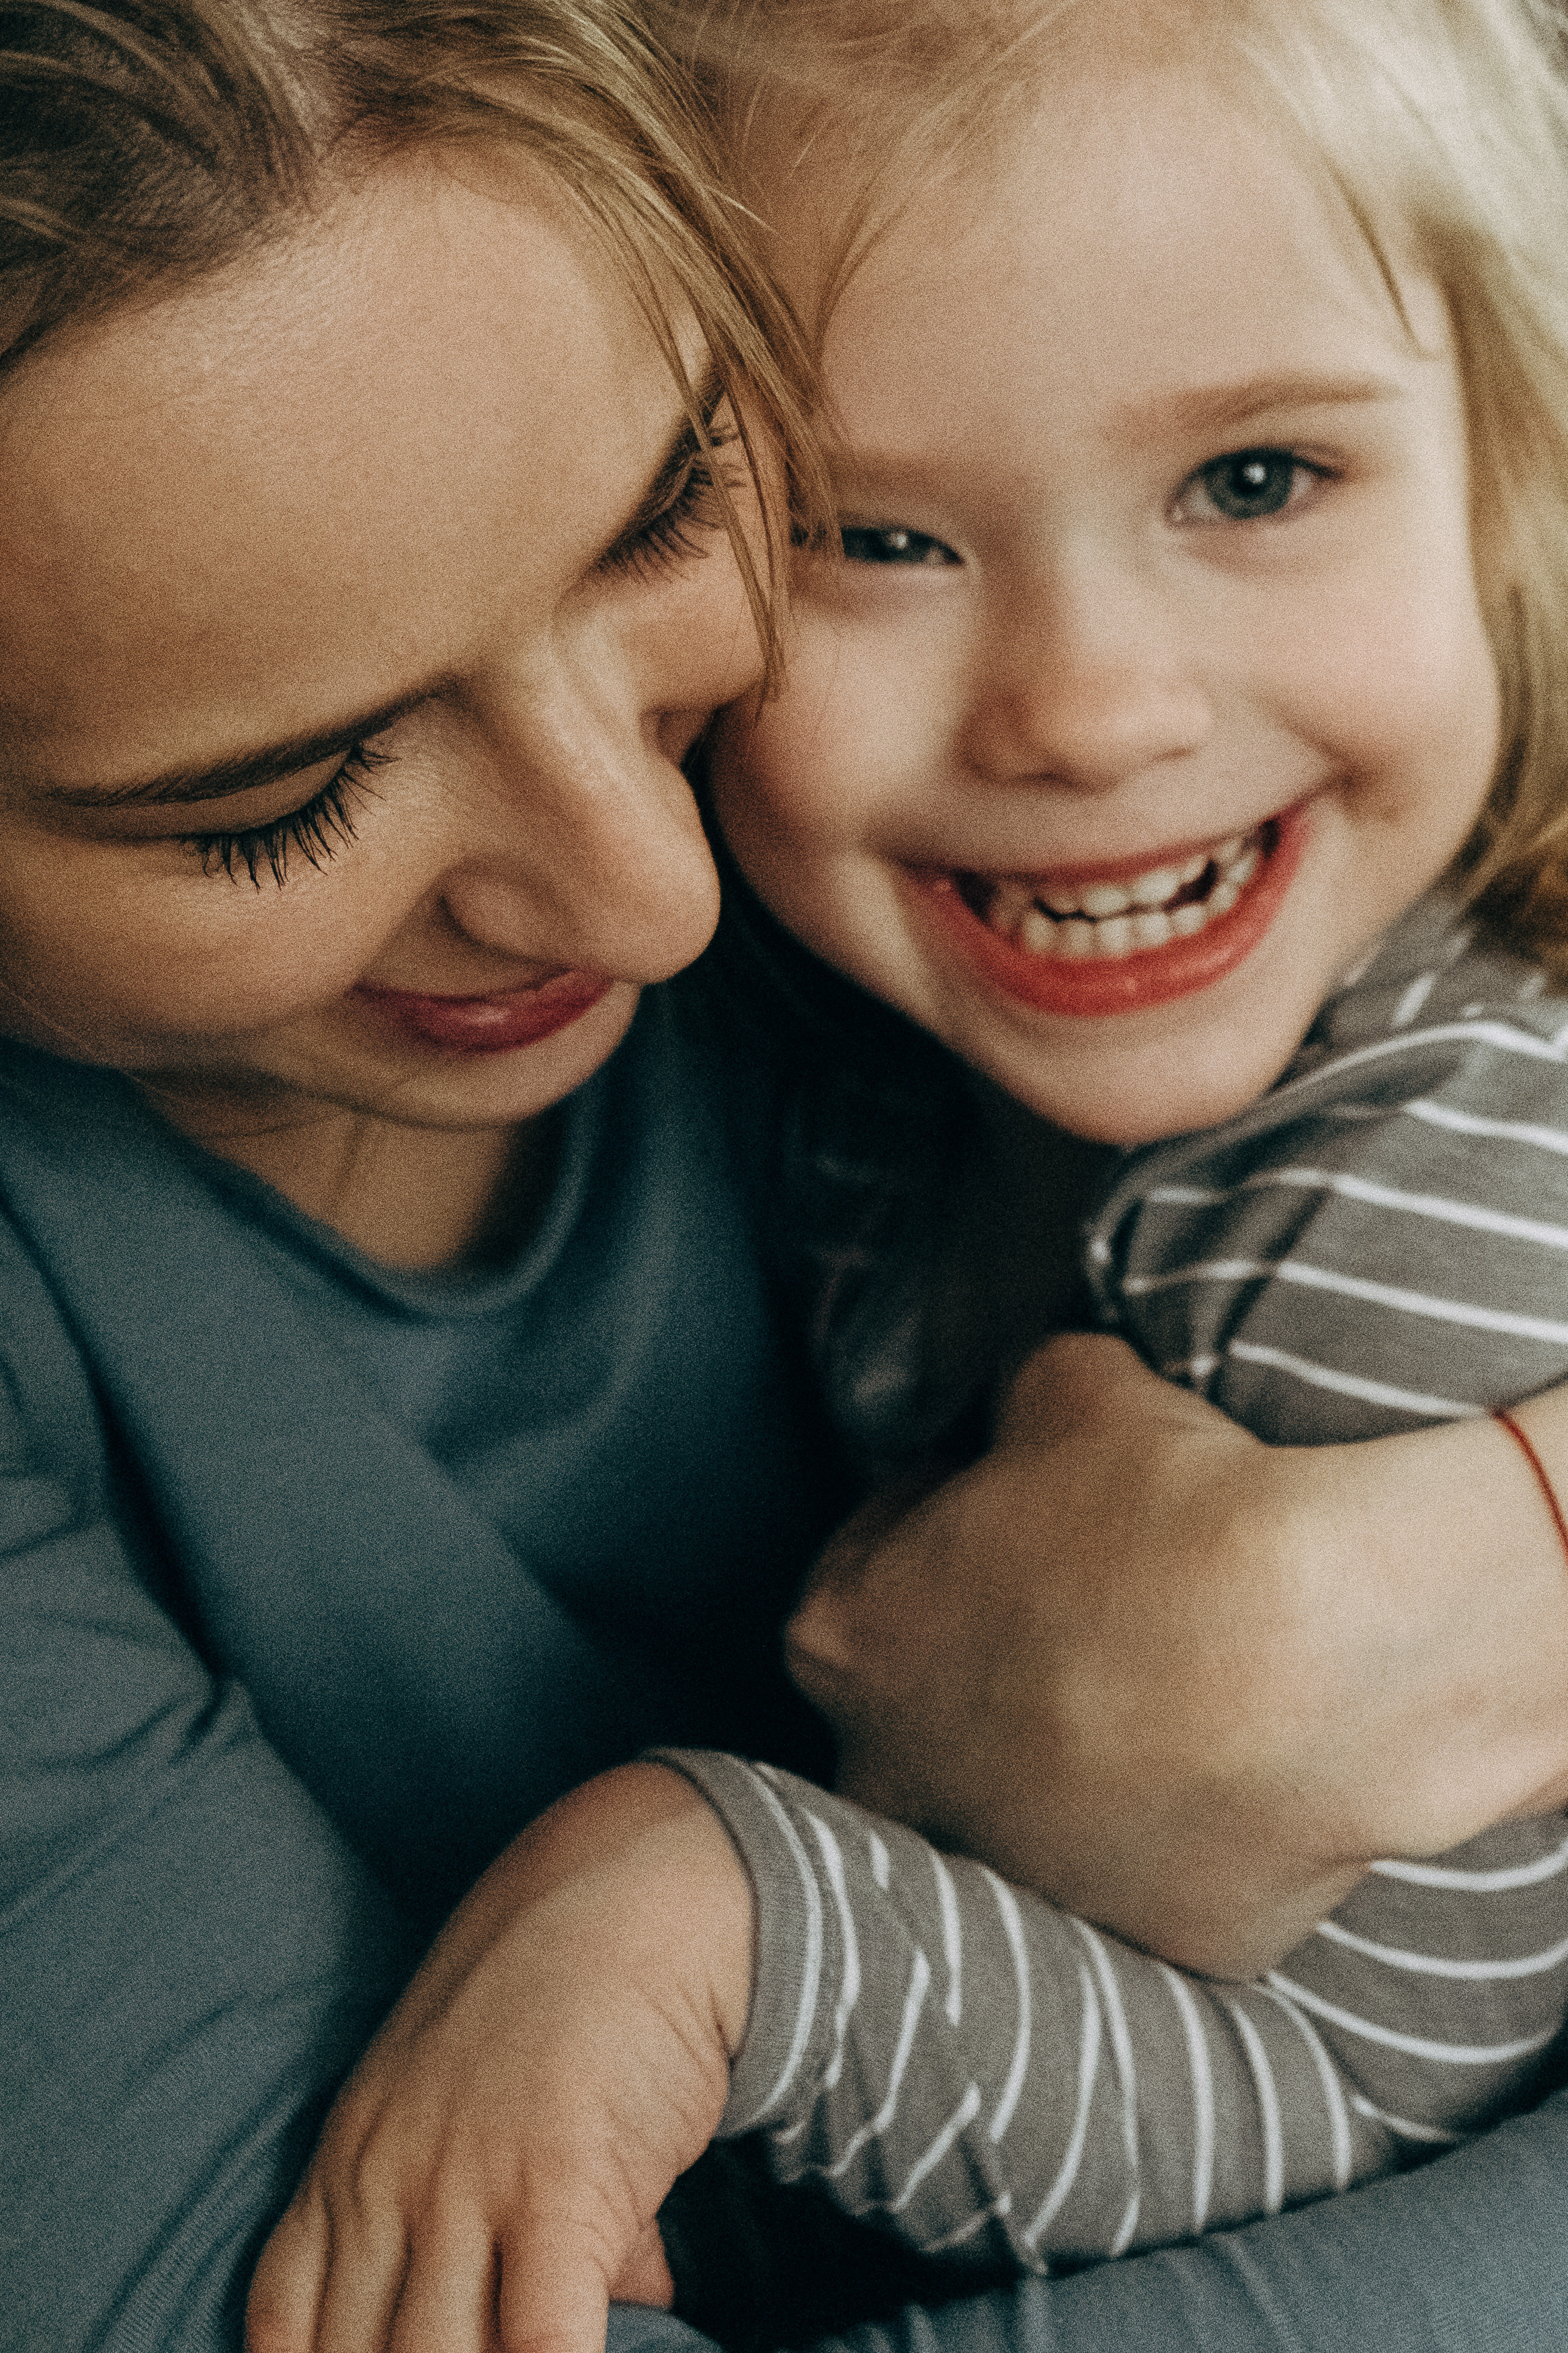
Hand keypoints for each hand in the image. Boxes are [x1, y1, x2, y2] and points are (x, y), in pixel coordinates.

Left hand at [245, 1763, 752, 2352]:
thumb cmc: (569, 1994)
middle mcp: (385, 2182)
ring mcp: (465, 2185)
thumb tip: (631, 2302)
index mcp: (349, 2161)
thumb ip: (516, 2207)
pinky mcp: (559, 2188)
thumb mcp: (486, 2097)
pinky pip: (537, 2341)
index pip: (284, 2328)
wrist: (634, 1887)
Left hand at [787, 1335, 1567, 1976]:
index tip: (1021, 1500)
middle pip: (929, 1716)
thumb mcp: (1068, 1385)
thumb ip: (1017, 1405)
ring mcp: (1025, 1886)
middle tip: (1094, 1600)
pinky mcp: (1158, 1943)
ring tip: (1181, 1677)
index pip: (867, 1570)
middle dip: (995, 1662)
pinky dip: (1197, 1824)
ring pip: (1037, 1814)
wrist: (1323, 1650)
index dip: (948, 1518)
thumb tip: (1036, 1413)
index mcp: (846, 1644)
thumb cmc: (1171, 1513)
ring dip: (1086, 1757)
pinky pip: (1161, 1877)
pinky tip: (1252, 1751)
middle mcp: (901, 1790)